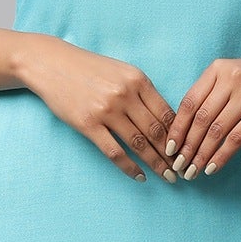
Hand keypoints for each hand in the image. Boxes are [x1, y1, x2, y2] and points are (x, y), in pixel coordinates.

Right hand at [22, 35, 178, 181]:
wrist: (52, 64)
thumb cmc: (90, 69)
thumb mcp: (122, 71)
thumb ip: (142, 92)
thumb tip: (166, 120)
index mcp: (138, 80)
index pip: (167, 113)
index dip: (180, 135)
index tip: (187, 149)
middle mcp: (125, 95)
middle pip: (157, 131)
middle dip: (172, 154)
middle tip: (183, 169)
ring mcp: (106, 110)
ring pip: (139, 143)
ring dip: (156, 163)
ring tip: (167, 177)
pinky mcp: (88, 124)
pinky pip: (114, 152)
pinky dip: (129, 167)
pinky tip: (140, 176)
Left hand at [168, 47, 240, 177]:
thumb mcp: (232, 76)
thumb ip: (211, 94)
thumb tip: (185, 129)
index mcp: (217, 70)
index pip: (189, 103)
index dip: (177, 128)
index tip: (169, 148)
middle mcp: (231, 80)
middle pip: (201, 119)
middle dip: (187, 146)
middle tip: (179, 166)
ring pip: (217, 131)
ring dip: (202, 155)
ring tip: (193, 171)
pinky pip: (237, 138)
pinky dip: (222, 155)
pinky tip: (212, 167)